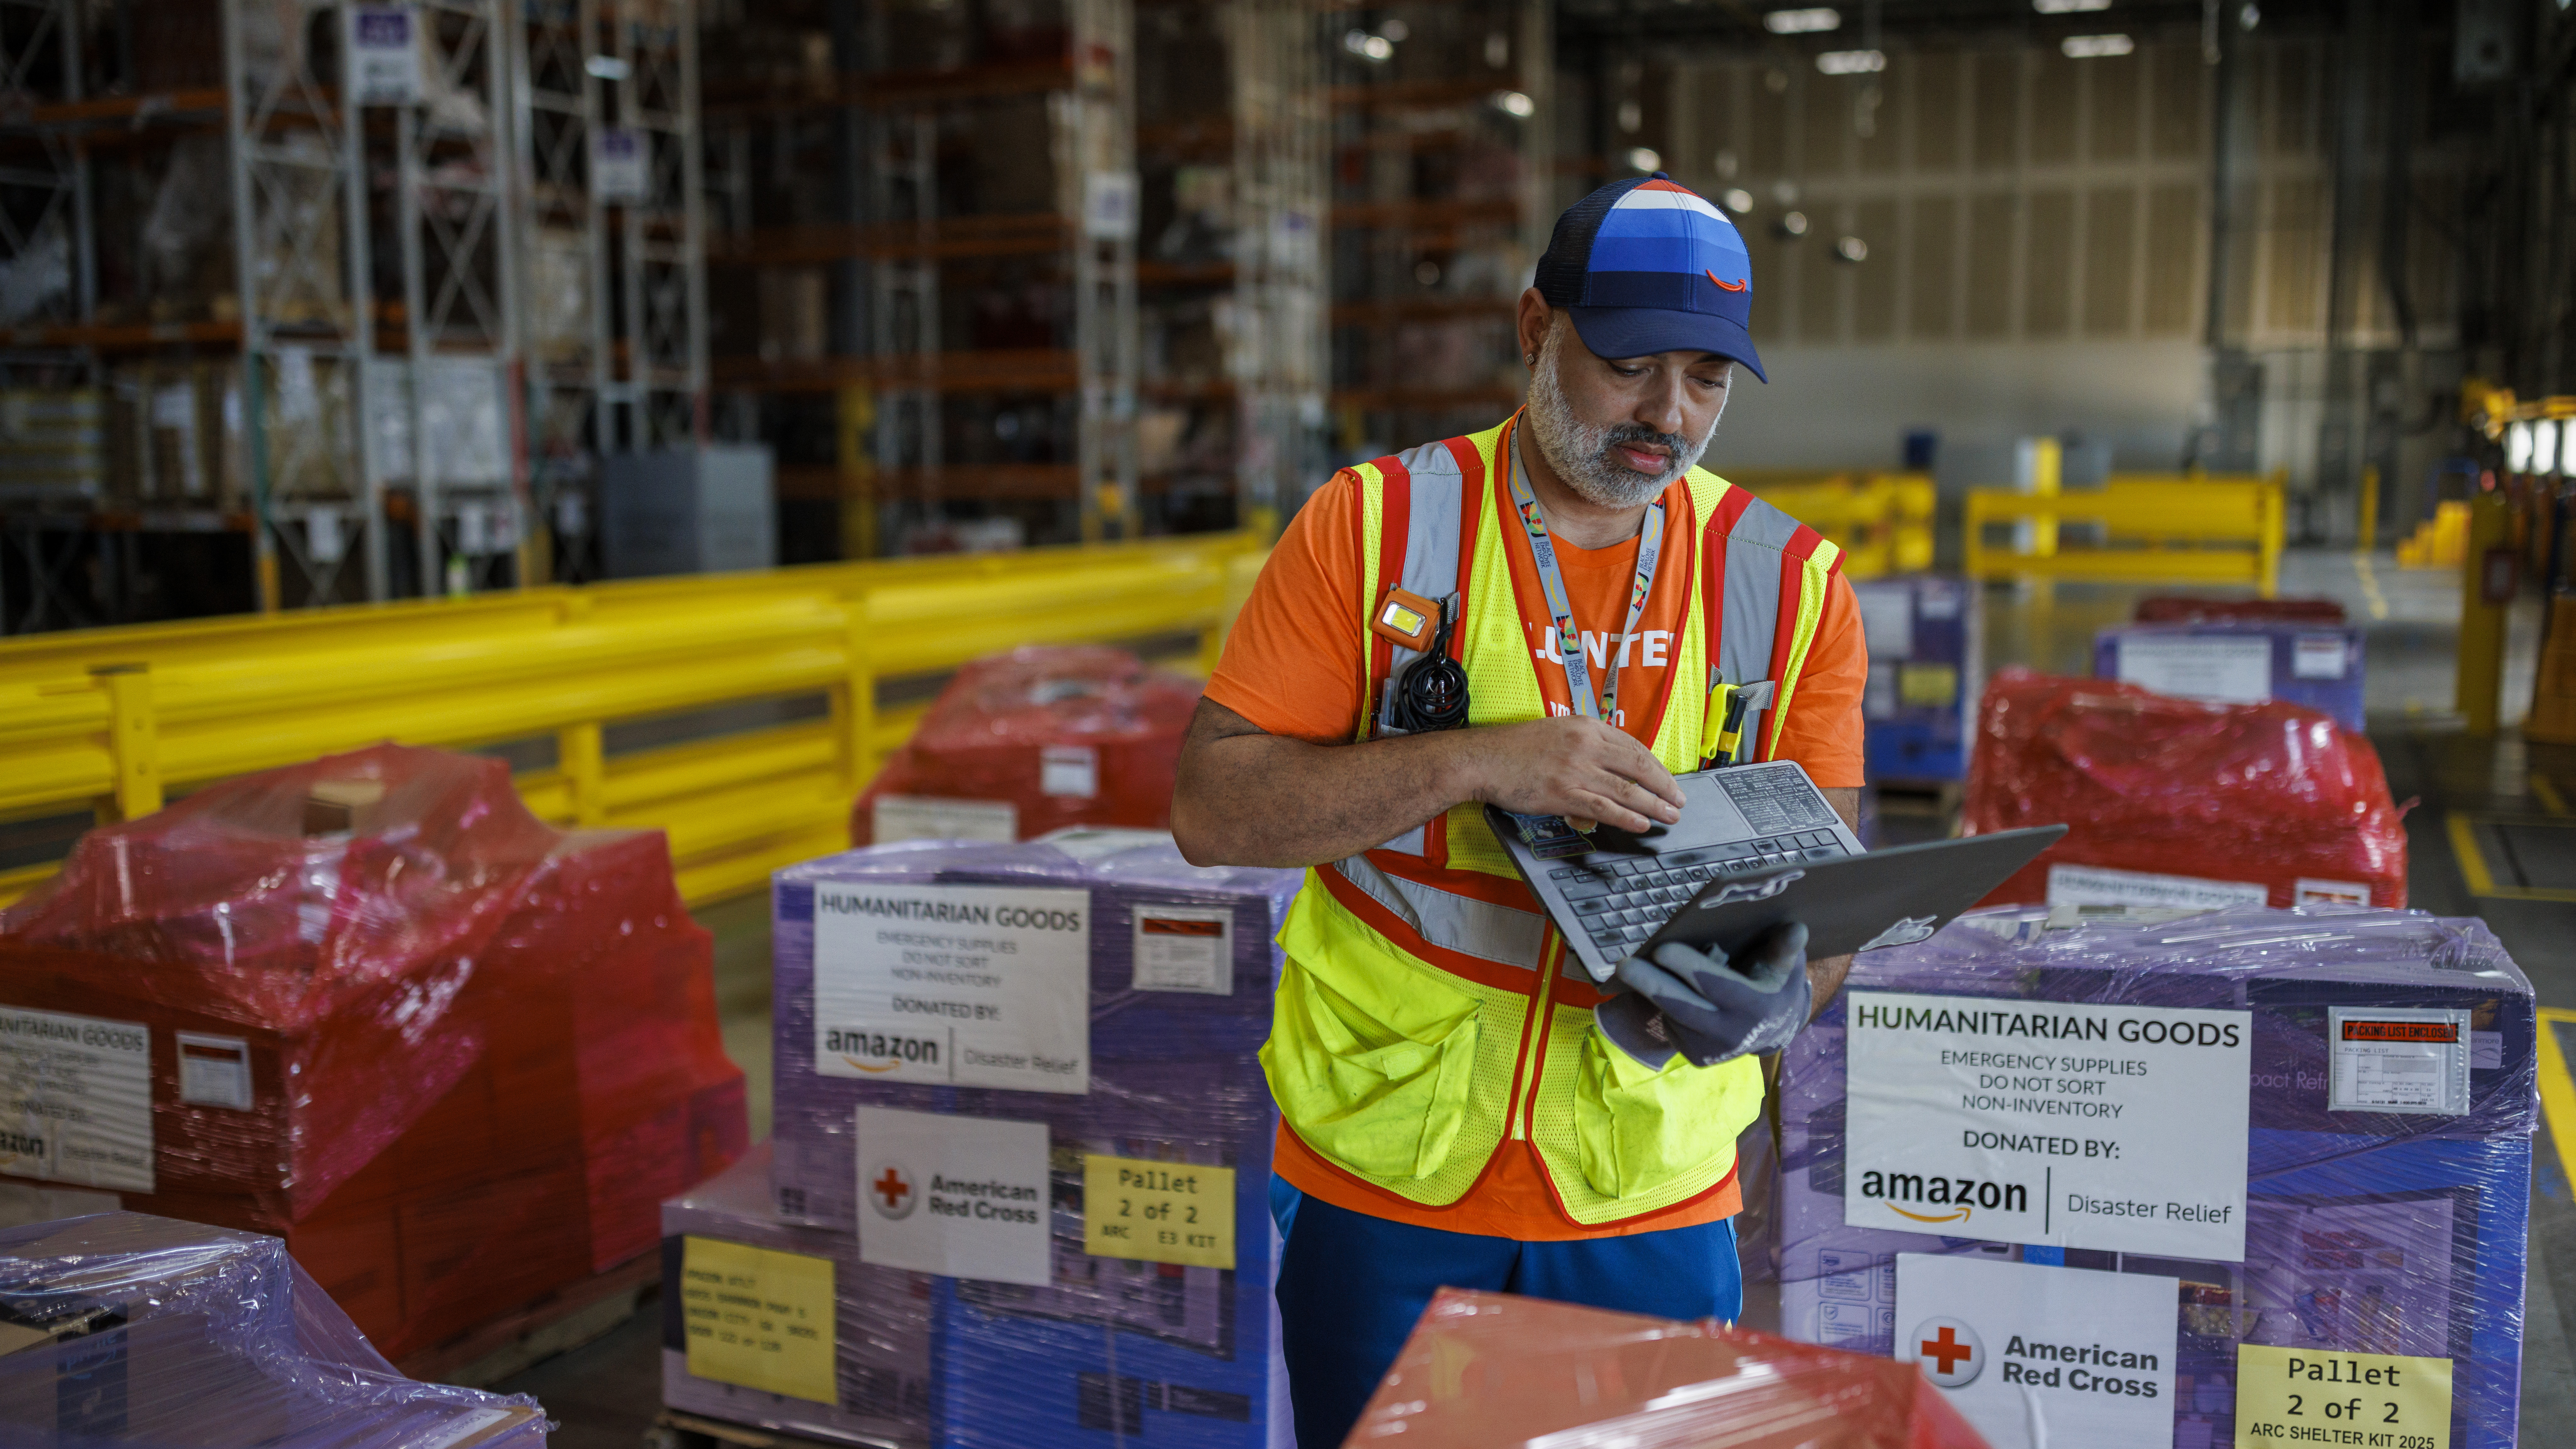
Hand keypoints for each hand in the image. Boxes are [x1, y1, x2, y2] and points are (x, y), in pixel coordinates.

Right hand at [1460, 716, 1685, 833]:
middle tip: (1679, 801)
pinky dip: (1627, 816)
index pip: (1634, 746)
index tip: (1667, 779)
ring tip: (1670, 816)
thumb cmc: (1515, 748)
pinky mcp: (1563, 793)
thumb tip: (1612, 763)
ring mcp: (1575, 769)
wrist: (1483, 758)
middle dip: (1664, 786)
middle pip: (1638, 767)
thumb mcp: (1556, 731)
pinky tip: (1641, 823)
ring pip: (1626, 789)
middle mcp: (1586, 745)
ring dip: (1654, 805)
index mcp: (1586, 727)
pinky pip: (1604, 807)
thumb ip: (1586, 743)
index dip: (1656, 766)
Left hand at [1593, 925, 1811, 1068]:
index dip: (1688, 968)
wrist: (1773, 1031)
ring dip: (1649, 991)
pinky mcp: (1696, 1057)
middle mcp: (1732, 1033)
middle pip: (1683, 1006)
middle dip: (1651, 984)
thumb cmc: (1776, 986)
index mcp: (1757, 1006)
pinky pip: (1670, 1026)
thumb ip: (1785, 950)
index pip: (1717, 985)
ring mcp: (1711, 1049)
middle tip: (1624, 964)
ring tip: (1631, 967)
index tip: (1661, 949)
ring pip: (1672, 1016)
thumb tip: (1796, 929)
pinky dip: (1659, 1005)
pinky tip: (1656, 986)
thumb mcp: (1786, 968)